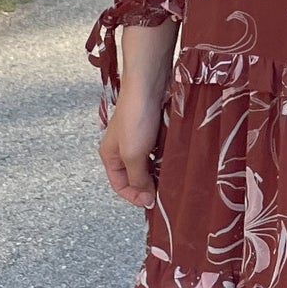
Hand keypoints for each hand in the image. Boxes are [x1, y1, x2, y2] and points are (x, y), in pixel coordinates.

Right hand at [98, 21, 176, 207]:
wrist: (149, 85)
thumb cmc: (135, 117)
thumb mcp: (133, 154)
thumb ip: (138, 179)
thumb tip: (145, 200)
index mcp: (110, 156)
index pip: (120, 186)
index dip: (135, 197)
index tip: (152, 202)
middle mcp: (122, 149)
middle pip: (135, 176)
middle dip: (149, 186)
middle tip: (166, 193)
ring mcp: (138, 139)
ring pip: (149, 164)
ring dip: (160, 173)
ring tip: (173, 179)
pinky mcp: (153, 130)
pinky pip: (159, 151)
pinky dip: (166, 159)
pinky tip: (176, 161)